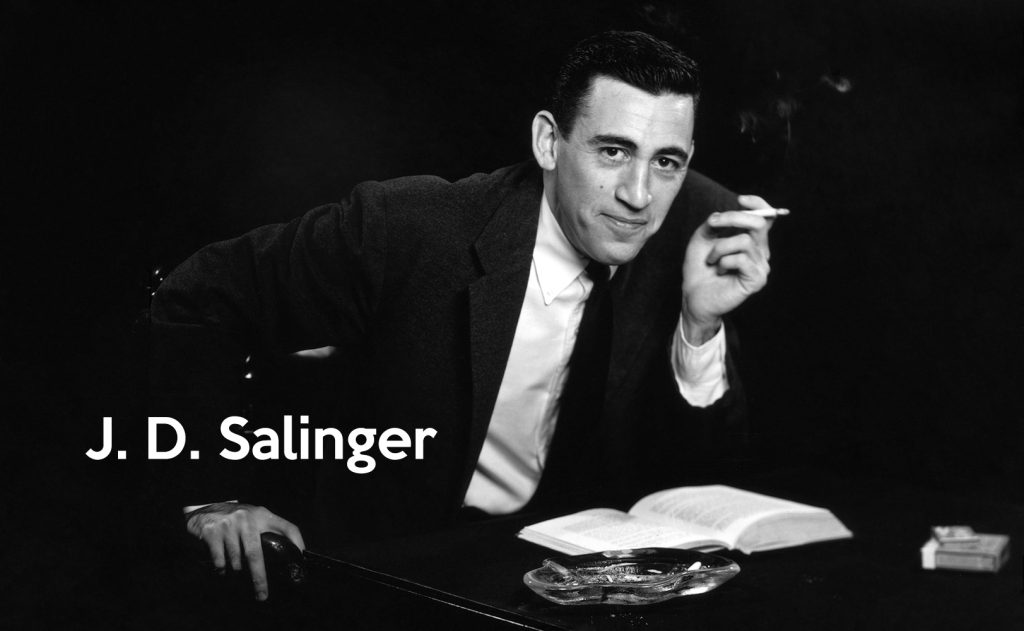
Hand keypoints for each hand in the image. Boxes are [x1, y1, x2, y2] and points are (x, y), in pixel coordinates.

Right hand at [186, 502, 304, 600]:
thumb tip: (281, 557)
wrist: (204, 510)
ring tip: (234, 572)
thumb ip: (267, 531)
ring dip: (236, 570)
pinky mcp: (212, 531)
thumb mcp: (255, 519)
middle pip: (256, 554)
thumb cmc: (234, 518)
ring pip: (236, 560)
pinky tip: (222, 568)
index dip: (297, 542)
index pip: (287, 527)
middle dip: (259, 577)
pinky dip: (221, 569)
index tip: (301, 560)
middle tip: (262, 594)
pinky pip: (220, 560)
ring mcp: (229, 524)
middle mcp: (247, 518)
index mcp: (262, 515)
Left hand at [681, 195, 775, 343]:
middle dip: (733, 218)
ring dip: (720, 247)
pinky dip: (724, 261)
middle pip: (759, 223)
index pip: (766, 218)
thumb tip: (722, 214)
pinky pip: (742, 259)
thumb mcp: (703, 239)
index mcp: (751, 241)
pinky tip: (718, 270)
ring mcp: (761, 266)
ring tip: (711, 260)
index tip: (740, 200)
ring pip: (745, 241)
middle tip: (712, 224)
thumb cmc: (700, 269)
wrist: (694, 297)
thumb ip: (715, 223)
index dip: (758, 204)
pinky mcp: (757, 279)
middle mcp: (760, 252)